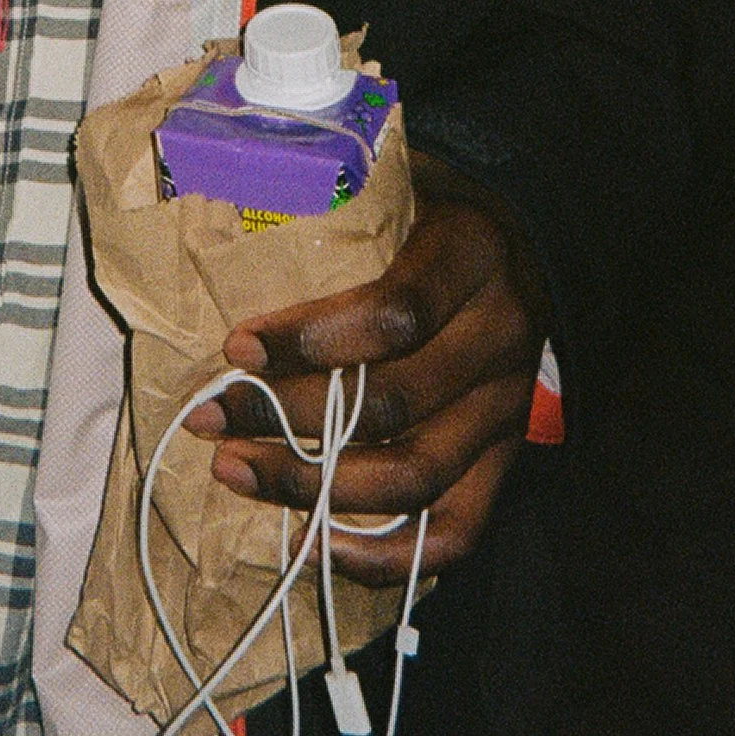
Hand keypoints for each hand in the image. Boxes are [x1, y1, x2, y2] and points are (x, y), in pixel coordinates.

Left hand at [182, 157, 547, 581]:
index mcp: (473, 256)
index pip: (395, 312)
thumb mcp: (398, 181)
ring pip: (415, 474)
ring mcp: (507, 409)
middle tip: (211, 416)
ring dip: (315, 484)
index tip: (235, 344)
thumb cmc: (431, 206)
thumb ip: (333, 200)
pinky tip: (309, 541)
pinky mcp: (505, 460)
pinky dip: (381, 554)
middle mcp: (500, 338)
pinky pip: (454, 531)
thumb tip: (217, 188)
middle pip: (394, 402)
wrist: (523, 236)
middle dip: (288, 416)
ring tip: (235, 470)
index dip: (311, 338)